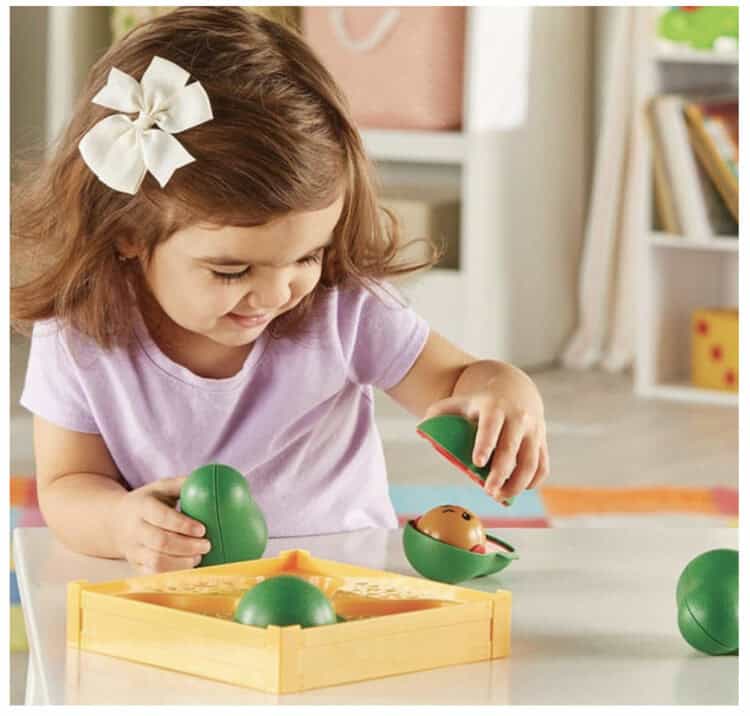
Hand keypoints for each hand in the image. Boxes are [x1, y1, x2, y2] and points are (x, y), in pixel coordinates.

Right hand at [112, 476, 211, 573]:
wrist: (114, 522)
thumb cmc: (147, 501)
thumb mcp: (160, 487)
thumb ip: (182, 484)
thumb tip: (208, 481)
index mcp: (141, 507)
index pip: (161, 517)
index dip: (183, 525)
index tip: (202, 529)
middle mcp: (135, 530)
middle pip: (161, 542)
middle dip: (187, 546)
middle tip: (207, 545)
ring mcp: (133, 550)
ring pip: (156, 562)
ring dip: (182, 563)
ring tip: (199, 557)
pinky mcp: (135, 565)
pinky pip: (153, 575)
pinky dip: (172, 575)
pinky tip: (188, 567)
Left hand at [424, 364, 549, 503]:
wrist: (514, 389)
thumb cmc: (480, 402)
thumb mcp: (460, 401)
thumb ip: (440, 412)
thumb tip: (422, 427)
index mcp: (494, 407)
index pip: (490, 426)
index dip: (484, 444)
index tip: (477, 463)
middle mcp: (517, 418)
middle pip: (511, 449)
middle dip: (501, 473)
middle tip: (489, 491)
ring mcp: (533, 430)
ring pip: (531, 462)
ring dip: (518, 483)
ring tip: (501, 496)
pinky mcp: (542, 442)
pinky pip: (542, 466)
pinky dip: (533, 482)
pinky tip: (519, 490)